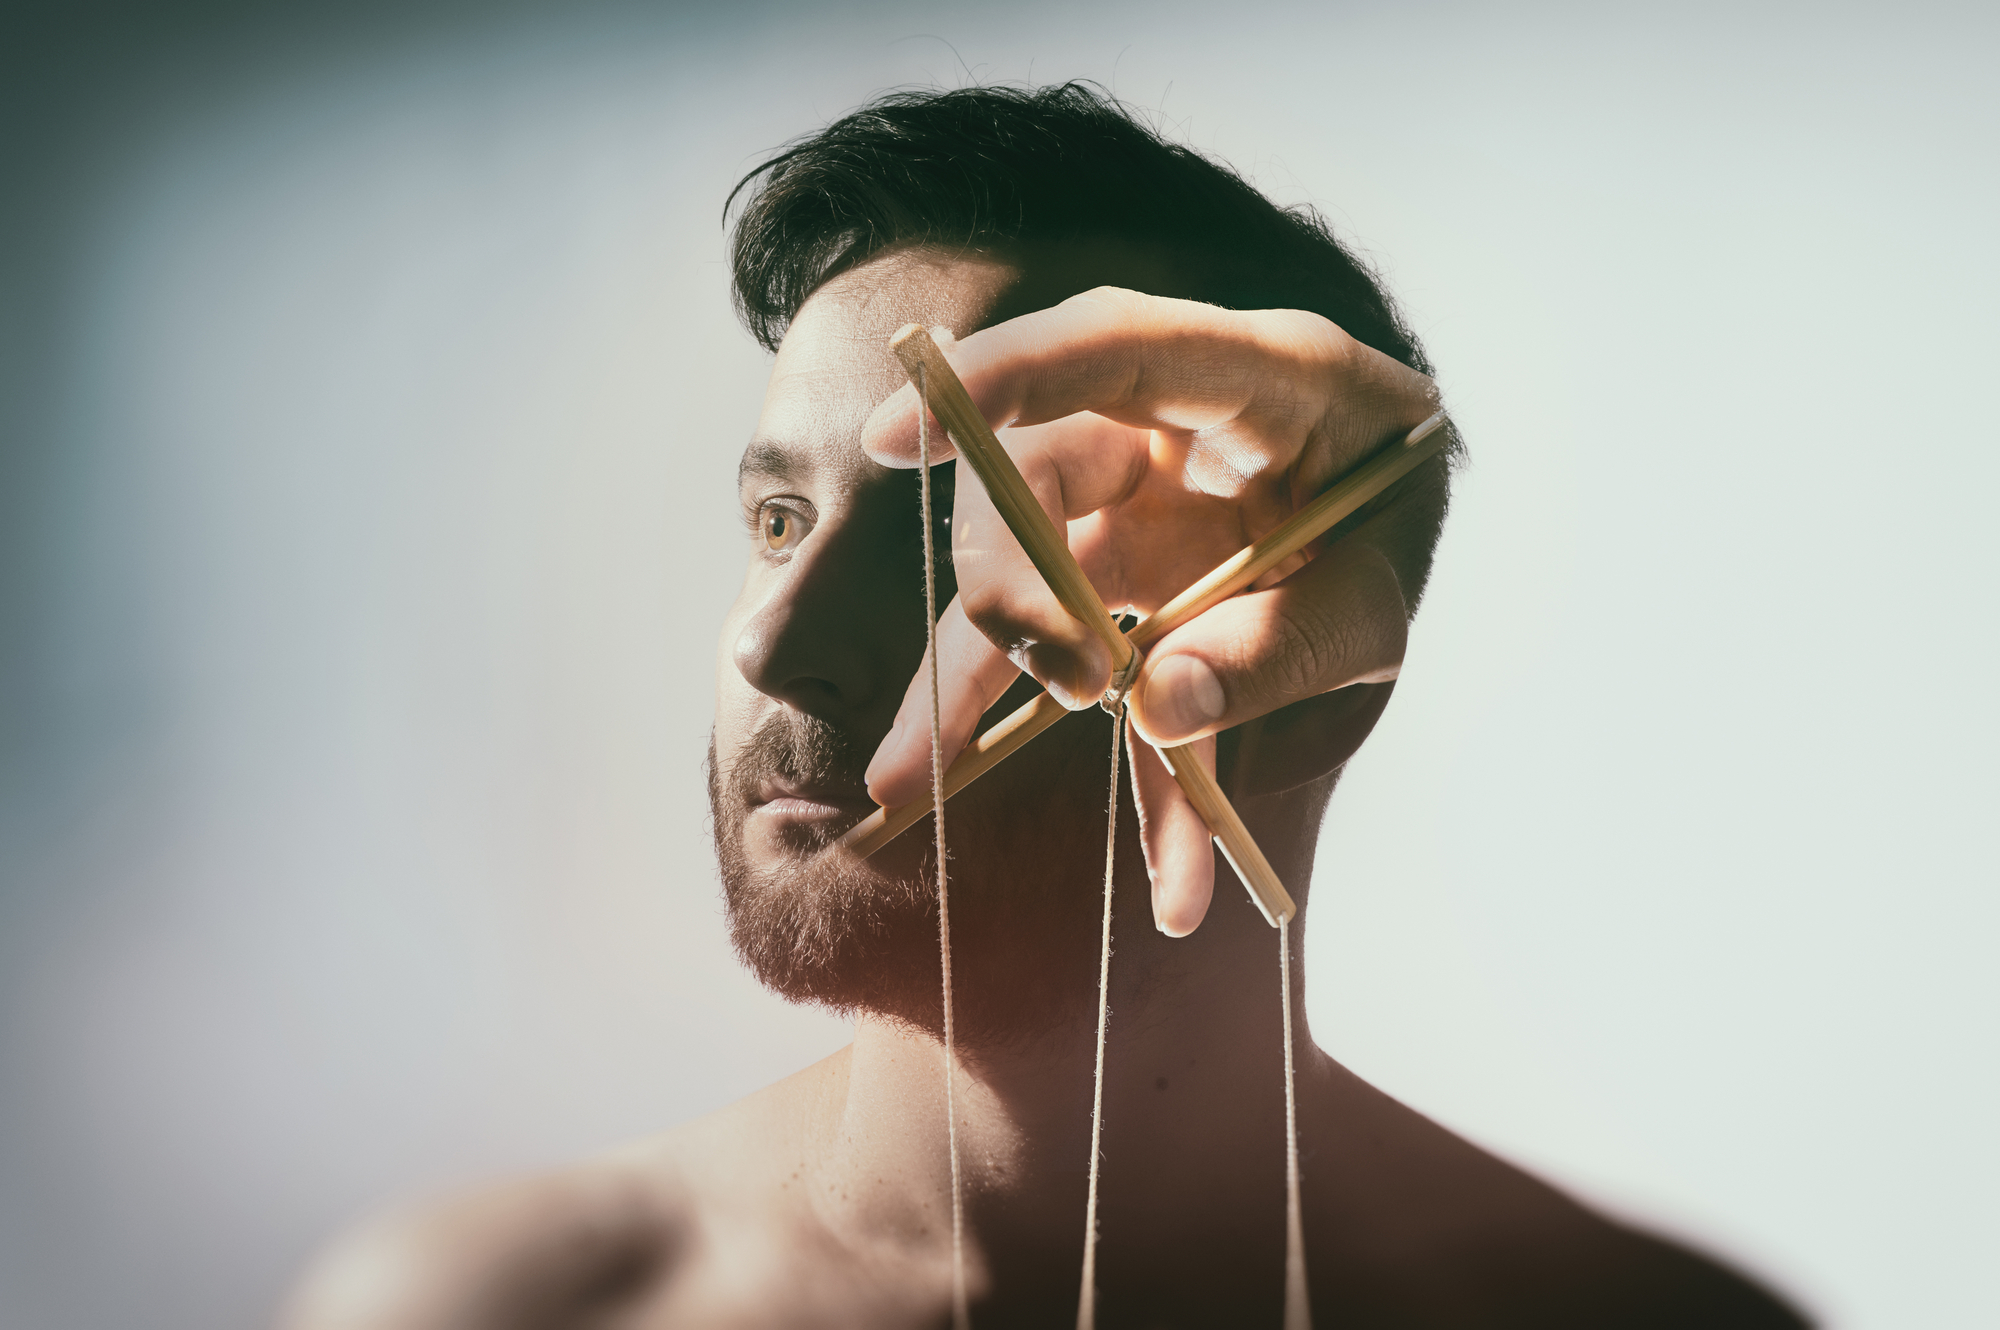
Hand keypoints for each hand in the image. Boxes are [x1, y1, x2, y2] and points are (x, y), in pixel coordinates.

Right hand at [860, 287, 1440, 934]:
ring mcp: (1134, 511)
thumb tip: (1159, 706)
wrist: (1401, 517)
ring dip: (977, 690)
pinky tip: (1179, 888)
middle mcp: (1166, 432)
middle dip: (1009, 589)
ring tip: (911, 789)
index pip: (1115, 344)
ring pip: (1027, 580)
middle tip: (1064, 687)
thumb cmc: (1394, 517)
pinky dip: (1152, 797)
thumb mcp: (1379, 593)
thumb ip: (1284, 642)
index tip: (892, 438)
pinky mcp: (1129, 592)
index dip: (1006, 376)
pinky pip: (1114, 687)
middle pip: (1034, 479)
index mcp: (1259, 382)